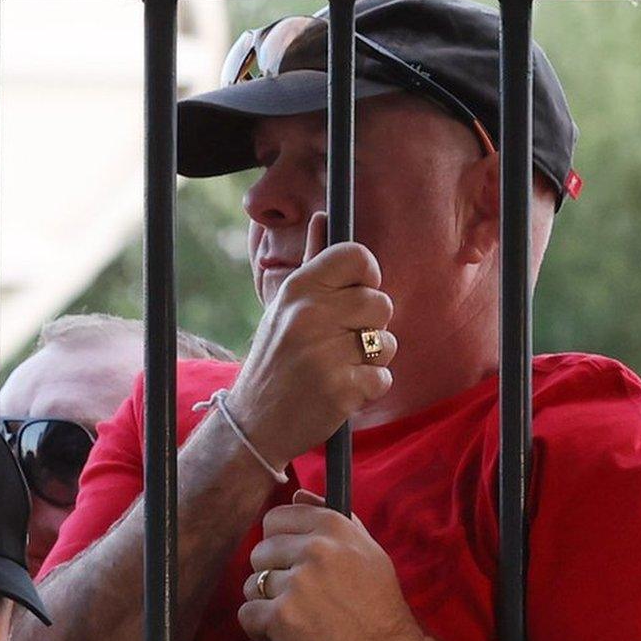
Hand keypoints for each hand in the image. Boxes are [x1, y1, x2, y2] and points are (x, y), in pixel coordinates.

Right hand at [228, 212, 396, 464]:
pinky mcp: (340, 389)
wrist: (254, 423)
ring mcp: (325, 353)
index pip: (357, 256)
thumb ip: (312, 262)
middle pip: (381, 302)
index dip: (368, 275)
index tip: (356, 293)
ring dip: (371, 359)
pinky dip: (368, 388)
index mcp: (298, 289)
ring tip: (338, 367)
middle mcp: (310, 316)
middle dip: (370, 325)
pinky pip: (383, 378)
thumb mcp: (283, 307)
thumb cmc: (275, 360)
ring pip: (386, 342)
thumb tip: (325, 217)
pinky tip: (341, 390)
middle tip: (341, 342)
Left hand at [240, 489, 434, 640]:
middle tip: (300, 599)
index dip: (279, 544)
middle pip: (259, 553)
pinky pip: (247, 615)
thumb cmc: (380, 607)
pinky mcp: (282, 618)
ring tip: (297, 619)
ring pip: (252, 585)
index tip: (292, 563)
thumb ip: (332, 519)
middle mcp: (314, 549)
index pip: (276, 519)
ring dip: (267, 605)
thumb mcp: (368, 552)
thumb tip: (297, 493)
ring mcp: (296, 584)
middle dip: (273, 577)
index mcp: (333, 527)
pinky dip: (261, 630)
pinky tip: (286, 637)